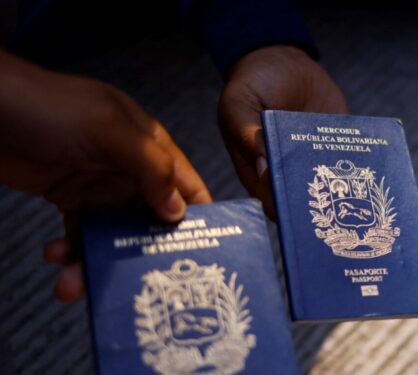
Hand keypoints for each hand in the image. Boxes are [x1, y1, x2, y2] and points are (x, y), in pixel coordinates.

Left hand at [0, 51, 211, 301]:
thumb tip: (179, 210)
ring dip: (99, 261)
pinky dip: (72, 251)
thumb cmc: (46, 106)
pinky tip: (55, 256)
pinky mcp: (69, 197)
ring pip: (115, 234)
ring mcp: (99, 184)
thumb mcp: (107, 130)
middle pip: (151, 220)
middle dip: (143, 253)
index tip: (201, 257)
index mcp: (150, 145)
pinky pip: (81, 234)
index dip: (198, 220)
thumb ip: (150, 166)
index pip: (187, 186)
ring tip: (72, 283)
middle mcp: (130, 168)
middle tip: (135, 286)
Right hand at [218, 45, 347, 216]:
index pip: (273, 202)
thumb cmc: (252, 85)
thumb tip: (264, 168)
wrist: (282, 61)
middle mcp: (288, 171)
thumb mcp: (239, 105)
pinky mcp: (335, 143)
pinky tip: (374, 166)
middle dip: (320, 205)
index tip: (301, 212)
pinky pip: (350, 157)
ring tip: (359, 193)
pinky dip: (361, 161)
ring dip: (345, 188)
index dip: (285, 210)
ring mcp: (314, 158)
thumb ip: (247, 135)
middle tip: (335, 209)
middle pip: (306, 198)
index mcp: (259, 171)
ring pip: (332, 183)